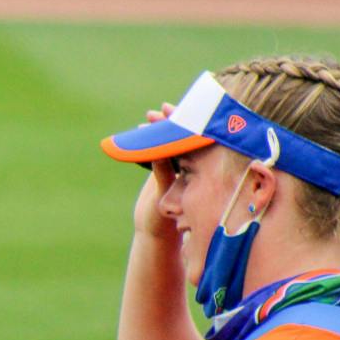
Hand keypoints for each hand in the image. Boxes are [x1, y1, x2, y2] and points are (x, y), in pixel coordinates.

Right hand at [132, 103, 180, 239]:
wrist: (155, 231)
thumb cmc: (164, 218)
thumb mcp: (163, 196)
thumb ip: (163, 176)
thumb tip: (161, 156)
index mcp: (197, 171)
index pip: (191, 142)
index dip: (184, 126)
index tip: (173, 114)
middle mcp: (190, 168)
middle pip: (183, 138)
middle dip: (173, 121)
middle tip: (163, 108)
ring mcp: (178, 169)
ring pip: (171, 143)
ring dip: (161, 128)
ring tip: (151, 115)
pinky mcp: (166, 172)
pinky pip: (162, 151)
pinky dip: (153, 140)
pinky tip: (143, 129)